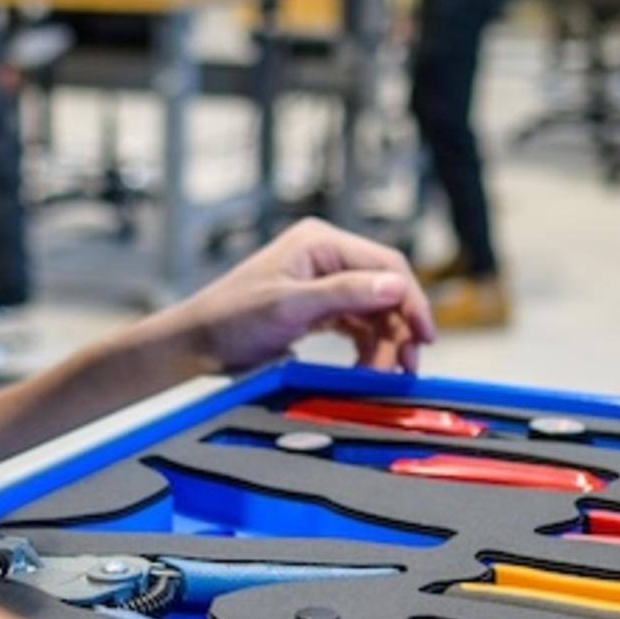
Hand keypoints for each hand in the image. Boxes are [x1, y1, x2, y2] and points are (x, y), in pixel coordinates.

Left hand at [176, 218, 434, 376]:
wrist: (196, 344)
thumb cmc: (231, 319)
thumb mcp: (289, 306)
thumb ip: (344, 294)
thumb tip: (396, 285)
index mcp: (320, 242)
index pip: (384, 264)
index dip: (411, 300)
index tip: (424, 336)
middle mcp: (325, 257)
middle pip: (384, 290)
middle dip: (398, 329)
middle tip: (406, 367)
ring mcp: (321, 282)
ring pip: (373, 312)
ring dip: (383, 344)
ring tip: (382, 376)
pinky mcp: (317, 308)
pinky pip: (355, 325)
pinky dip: (365, 348)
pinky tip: (366, 370)